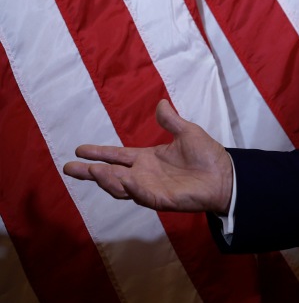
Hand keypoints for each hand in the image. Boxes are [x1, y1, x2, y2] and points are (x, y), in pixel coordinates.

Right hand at [63, 99, 232, 213]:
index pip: (117, 156)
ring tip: (91, 170)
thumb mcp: (187, 132)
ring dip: (105, 179)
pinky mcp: (160, 199)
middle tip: (68, 167)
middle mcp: (144, 175)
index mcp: (148, 159)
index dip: (99, 152)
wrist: (225, 175)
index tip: (79, 149)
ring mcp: (150, 188)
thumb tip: (161, 103)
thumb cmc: (207, 155)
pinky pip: (140, 194)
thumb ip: (171, 121)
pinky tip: (122, 179)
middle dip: (89, 172)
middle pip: (110, 174)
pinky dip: (130, 188)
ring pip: (120, 186)